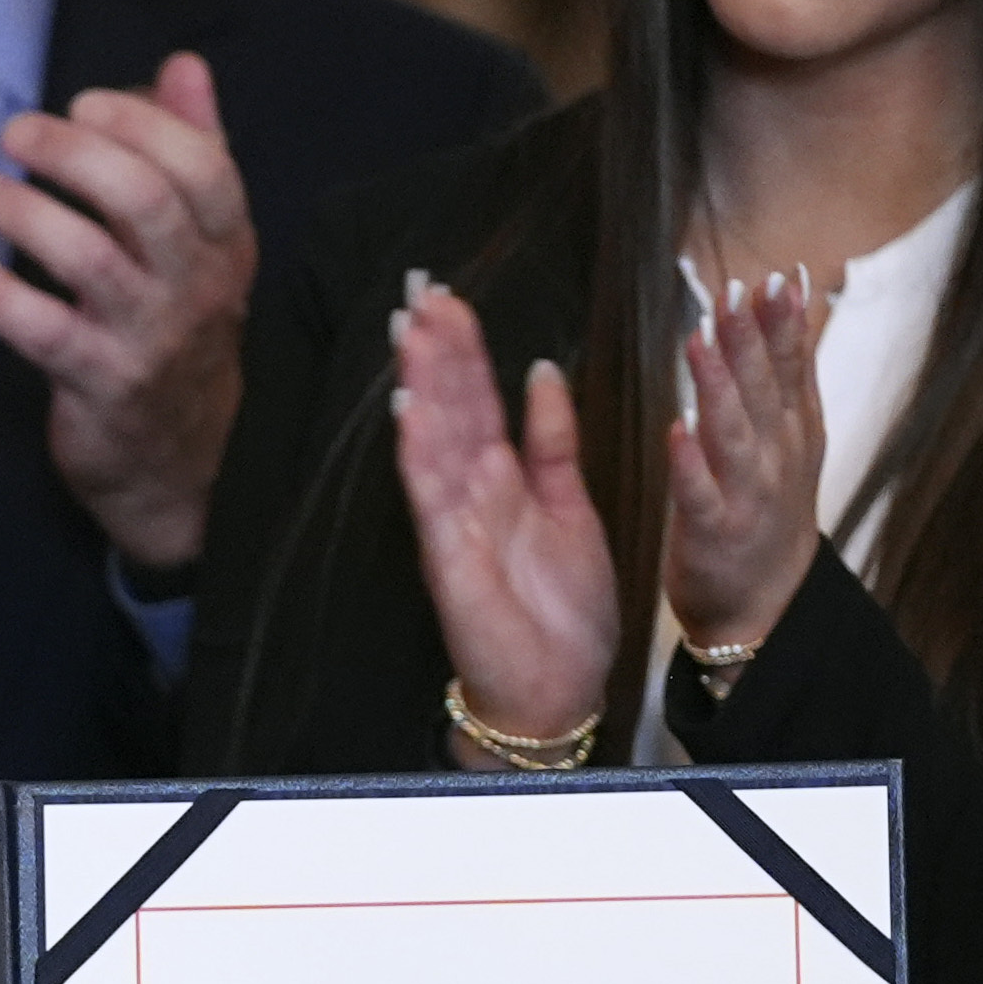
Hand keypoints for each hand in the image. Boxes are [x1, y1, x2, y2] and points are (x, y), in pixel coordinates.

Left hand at [0, 52, 254, 572]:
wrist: (178, 463)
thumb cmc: (174, 331)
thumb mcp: (200, 244)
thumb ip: (192, 149)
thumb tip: (184, 64)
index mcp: (225, 242)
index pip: (201, 165)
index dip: (139, 123)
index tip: (80, 103)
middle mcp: (196, 287)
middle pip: (143, 199)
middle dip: (73, 153)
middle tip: (13, 132)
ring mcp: (150, 339)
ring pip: (89, 257)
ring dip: (23, 211)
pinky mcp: (102, 385)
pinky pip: (44, 331)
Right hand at [386, 278, 616, 747]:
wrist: (561, 690)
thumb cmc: (564, 611)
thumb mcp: (573, 507)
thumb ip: (555, 443)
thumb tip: (544, 371)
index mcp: (503, 479)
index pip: (478, 400)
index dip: (465, 350)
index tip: (451, 299)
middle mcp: (472, 494)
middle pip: (450, 409)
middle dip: (437, 351)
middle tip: (423, 292)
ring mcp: (455, 523)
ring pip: (434, 441)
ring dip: (421, 385)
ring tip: (412, 331)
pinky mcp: (448, 559)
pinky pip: (431, 498)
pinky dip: (419, 454)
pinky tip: (409, 409)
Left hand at [664, 264, 832, 660]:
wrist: (768, 606)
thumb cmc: (771, 512)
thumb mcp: (794, 436)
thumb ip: (789, 368)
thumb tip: (791, 294)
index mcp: (794, 431)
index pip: (793, 367)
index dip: (785, 323)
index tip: (777, 278)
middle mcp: (777, 459)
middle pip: (764, 392)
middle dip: (752, 340)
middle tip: (737, 292)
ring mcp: (747, 497)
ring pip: (734, 435)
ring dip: (719, 387)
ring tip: (701, 341)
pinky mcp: (712, 534)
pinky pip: (698, 495)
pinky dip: (690, 464)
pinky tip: (677, 430)